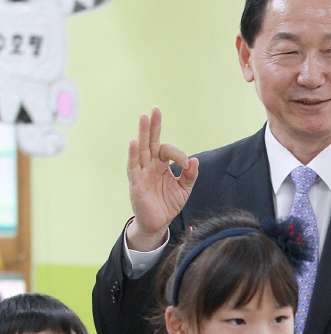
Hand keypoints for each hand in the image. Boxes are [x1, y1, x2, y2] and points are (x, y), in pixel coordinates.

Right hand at [126, 107, 198, 250]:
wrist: (158, 223)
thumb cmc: (168, 204)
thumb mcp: (184, 189)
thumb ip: (190, 175)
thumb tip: (194, 160)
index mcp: (162, 164)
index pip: (168, 150)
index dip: (178, 154)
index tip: (186, 164)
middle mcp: (150, 165)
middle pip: (151, 141)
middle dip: (153, 126)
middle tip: (155, 109)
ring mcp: (142, 172)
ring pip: (141, 149)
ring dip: (143, 133)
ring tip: (143, 117)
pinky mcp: (135, 183)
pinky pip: (133, 167)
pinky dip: (133, 155)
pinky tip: (134, 142)